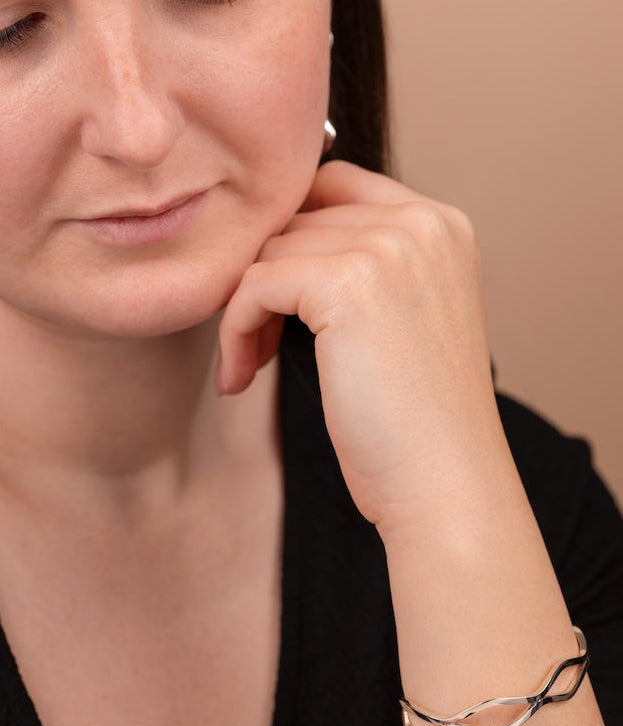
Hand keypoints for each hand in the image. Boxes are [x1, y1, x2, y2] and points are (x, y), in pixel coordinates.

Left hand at [217, 160, 504, 534]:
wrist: (445, 483)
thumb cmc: (419, 422)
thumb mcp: (405, 322)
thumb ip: (363, 268)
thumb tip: (277, 248)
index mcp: (443, 226)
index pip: (336, 188)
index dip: (292, 240)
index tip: (274, 301)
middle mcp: (423, 222)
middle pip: (297, 219)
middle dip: (265, 279)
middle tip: (253, 344)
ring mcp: (390, 247)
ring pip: (270, 251)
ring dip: (244, 310)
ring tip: (248, 365)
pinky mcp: (347, 283)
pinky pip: (254, 285)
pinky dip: (234, 331)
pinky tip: (240, 378)